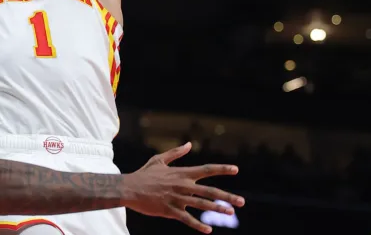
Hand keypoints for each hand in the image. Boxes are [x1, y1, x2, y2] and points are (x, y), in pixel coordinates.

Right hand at [123, 143, 244, 233]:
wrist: (129, 188)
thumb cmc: (144, 174)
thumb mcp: (159, 160)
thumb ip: (176, 153)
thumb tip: (189, 144)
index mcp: (182, 173)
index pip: (206, 169)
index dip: (222, 169)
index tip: (236, 170)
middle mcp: (183, 185)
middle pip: (210, 191)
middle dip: (227, 197)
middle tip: (242, 202)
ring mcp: (177, 198)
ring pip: (202, 205)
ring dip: (217, 209)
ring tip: (230, 212)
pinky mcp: (170, 210)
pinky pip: (187, 219)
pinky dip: (198, 225)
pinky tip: (208, 230)